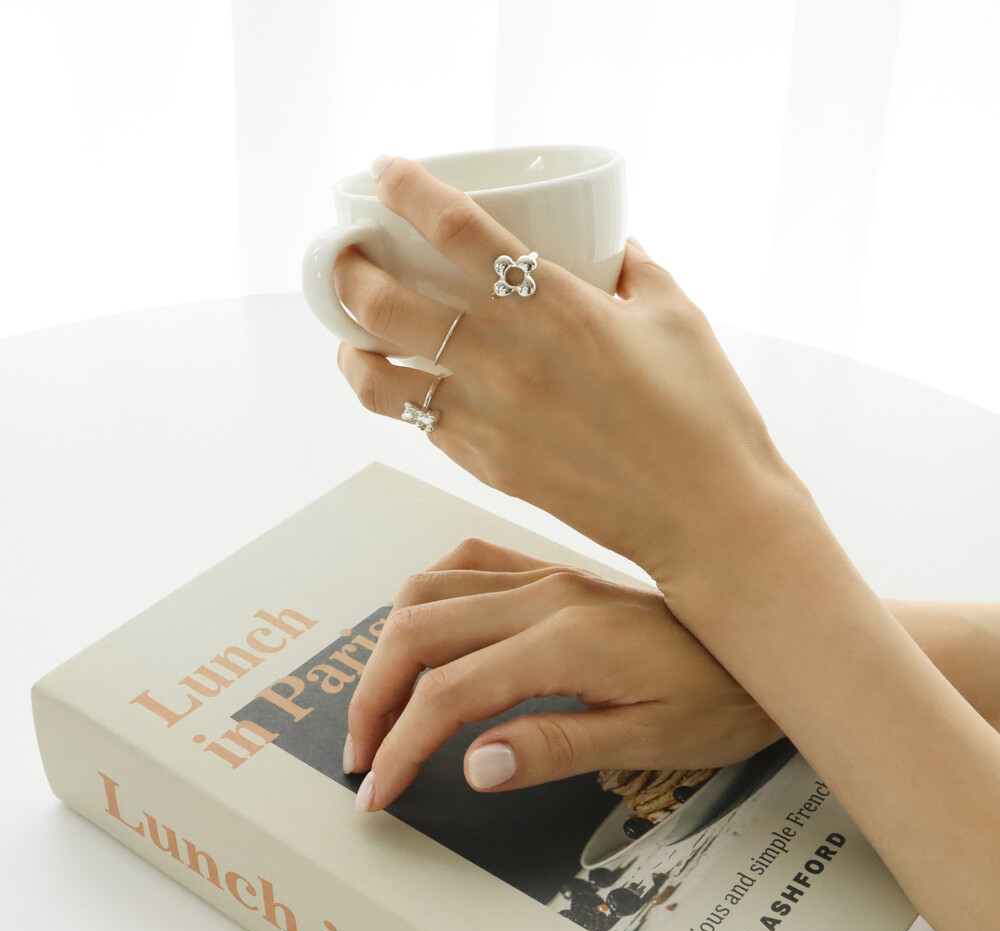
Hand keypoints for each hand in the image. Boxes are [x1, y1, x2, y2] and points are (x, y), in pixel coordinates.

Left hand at [335, 156, 802, 593]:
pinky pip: (419, 426)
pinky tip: (416, 387)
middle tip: (345, 254)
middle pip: (382, 303)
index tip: (385, 171)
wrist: (705, 513)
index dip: (406, 189)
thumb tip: (613, 246)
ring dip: (350, 347)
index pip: (454, 229)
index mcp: (554, 305)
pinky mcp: (486, 466)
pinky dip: (404, 398)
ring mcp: (487, 419)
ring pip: (375, 379)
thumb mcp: (676, 316)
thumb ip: (635, 268)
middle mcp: (505, 358)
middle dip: (344, 268)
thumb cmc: (703, 412)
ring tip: (354, 334)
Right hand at [345, 539, 780, 811]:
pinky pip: (466, 561)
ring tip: (379, 702)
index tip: (380, 792)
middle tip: (362, 754)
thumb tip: (475, 764)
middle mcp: (544, 596)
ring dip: (388, 646)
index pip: (450, 693)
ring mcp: (545, 576)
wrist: (760, 643)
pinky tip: (422, 628)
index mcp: (565, 642)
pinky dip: (426, 594)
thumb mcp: (649, 741)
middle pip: (418, 631)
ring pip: (429, 589)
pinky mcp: (551, 571)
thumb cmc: (719, 699)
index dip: (402, 746)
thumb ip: (556, 747)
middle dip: (373, 696)